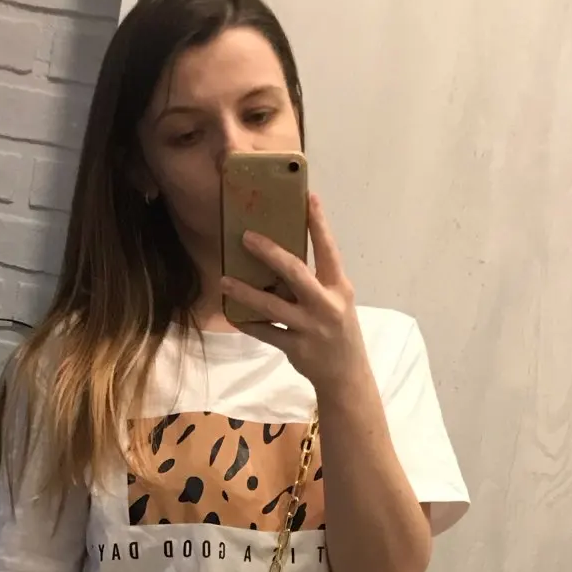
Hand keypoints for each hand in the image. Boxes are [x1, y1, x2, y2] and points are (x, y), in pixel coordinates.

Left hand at [221, 193, 367, 395]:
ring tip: (225, 281)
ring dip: (245, 292)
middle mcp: (326, 304)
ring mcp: (310, 327)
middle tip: (246, 237)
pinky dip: (249, 324)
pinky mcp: (297, 348)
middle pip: (295, 272)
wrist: (346, 374)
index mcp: (338, 287)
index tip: (308, 197)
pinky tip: (233, 315)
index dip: (318, 223)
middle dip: (269, 253)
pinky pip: (266, 332)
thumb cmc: (338, 329)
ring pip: (272, 306)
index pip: (328, 249)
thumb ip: (315, 281)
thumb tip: (281, 258)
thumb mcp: (336, 301)